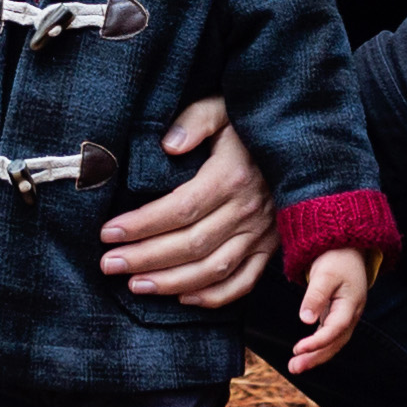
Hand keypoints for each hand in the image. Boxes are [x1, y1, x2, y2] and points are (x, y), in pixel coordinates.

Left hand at [99, 100, 273, 305]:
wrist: (299, 142)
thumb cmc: (249, 124)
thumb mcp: (223, 109)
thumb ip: (195, 121)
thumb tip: (168, 144)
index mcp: (232, 176)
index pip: (180, 208)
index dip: (142, 224)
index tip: (108, 232)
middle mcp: (247, 210)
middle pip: (191, 244)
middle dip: (145, 258)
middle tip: (108, 264)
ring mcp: (262, 234)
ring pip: (213, 269)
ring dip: (171, 282)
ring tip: (134, 285)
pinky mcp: (271, 249)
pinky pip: (244, 282)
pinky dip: (214, 296)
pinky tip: (182, 298)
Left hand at [288, 242, 375, 369]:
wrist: (348, 247)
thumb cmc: (336, 258)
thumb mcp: (324, 274)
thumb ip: (315, 296)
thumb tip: (305, 320)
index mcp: (351, 305)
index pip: (334, 330)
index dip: (316, 342)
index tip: (297, 348)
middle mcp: (352, 314)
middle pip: (335, 342)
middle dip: (315, 357)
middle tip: (294, 368)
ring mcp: (346, 315)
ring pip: (333, 342)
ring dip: (316, 355)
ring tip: (295, 366)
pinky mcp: (338, 314)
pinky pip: (330, 335)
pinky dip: (318, 346)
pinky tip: (305, 352)